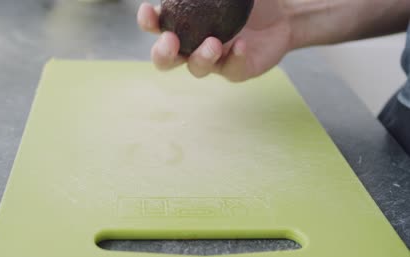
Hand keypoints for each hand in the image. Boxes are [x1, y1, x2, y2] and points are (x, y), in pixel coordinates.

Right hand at [137, 0, 293, 81]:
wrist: (282, 14)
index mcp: (185, 23)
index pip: (157, 26)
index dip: (148, 22)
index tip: (149, 11)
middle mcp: (194, 45)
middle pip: (166, 59)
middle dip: (162, 54)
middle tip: (171, 42)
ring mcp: (214, 60)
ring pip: (196, 68)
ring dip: (201, 58)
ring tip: (214, 43)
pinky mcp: (236, 70)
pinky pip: (231, 70)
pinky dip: (235, 58)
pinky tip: (242, 45)